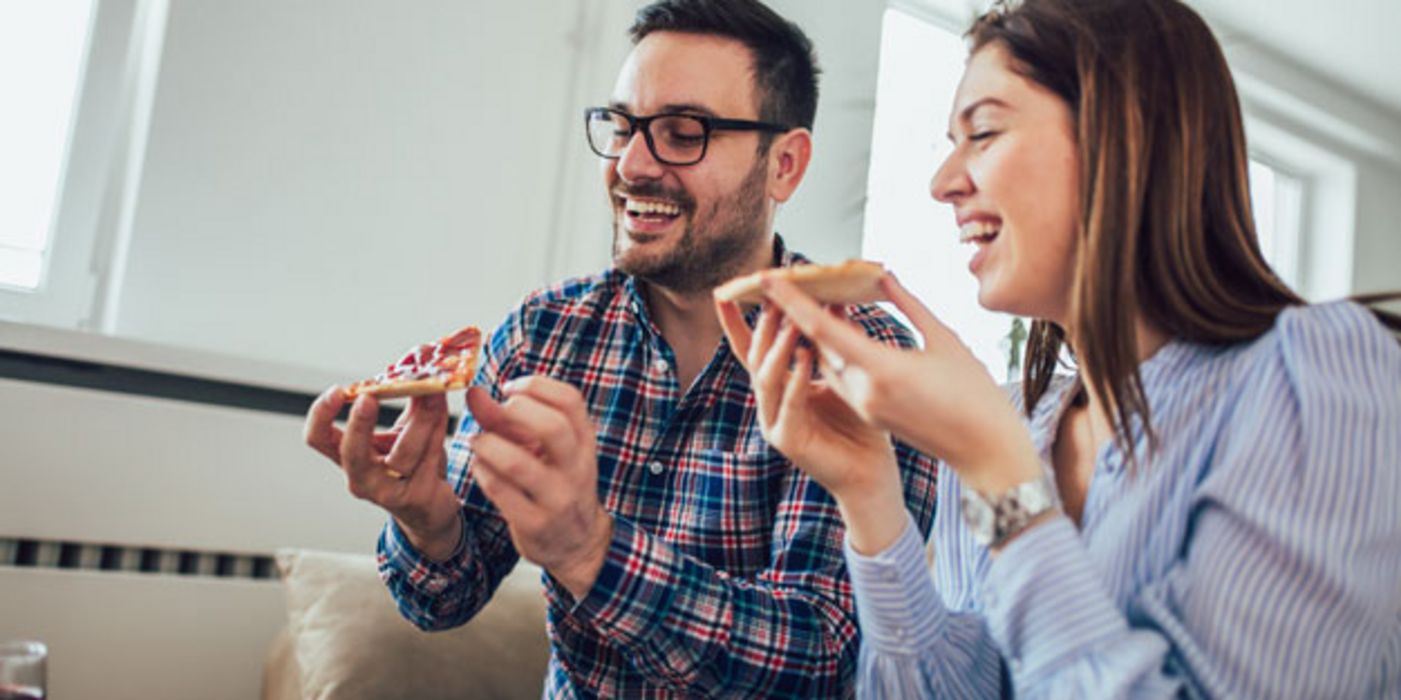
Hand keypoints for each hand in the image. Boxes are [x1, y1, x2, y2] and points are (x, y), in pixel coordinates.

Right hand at [304, 387, 463, 559]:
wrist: (432, 507)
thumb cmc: (412, 464)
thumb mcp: (402, 430)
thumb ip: (405, 399)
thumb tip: (415, 363)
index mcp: (349, 457)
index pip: (318, 438)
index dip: (320, 415)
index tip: (336, 392)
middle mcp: (362, 478)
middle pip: (352, 453)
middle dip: (360, 424)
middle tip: (368, 398)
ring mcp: (388, 491)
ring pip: (403, 452)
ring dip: (420, 417)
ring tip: (432, 392)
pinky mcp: (417, 496)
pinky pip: (429, 457)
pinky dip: (437, 428)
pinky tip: (442, 409)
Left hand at [464, 378, 612, 598]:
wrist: (577, 543)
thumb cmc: (556, 484)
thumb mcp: (544, 449)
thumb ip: (507, 420)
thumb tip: (474, 393)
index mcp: (584, 441)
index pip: (570, 400)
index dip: (537, 386)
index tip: (510, 388)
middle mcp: (576, 468)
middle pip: (553, 427)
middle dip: (516, 411)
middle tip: (498, 413)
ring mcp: (557, 498)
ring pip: (517, 463)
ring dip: (488, 445)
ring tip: (478, 441)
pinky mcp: (535, 524)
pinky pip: (499, 491)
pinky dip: (482, 472)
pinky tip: (479, 467)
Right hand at [715, 298, 900, 502]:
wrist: (869, 472)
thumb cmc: (858, 425)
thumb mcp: (842, 375)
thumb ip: (832, 345)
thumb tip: (835, 303)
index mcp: (778, 386)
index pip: (750, 349)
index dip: (736, 323)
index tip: (725, 294)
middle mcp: (770, 403)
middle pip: (756, 358)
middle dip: (763, 327)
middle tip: (773, 297)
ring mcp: (774, 422)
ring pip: (766, 379)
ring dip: (778, 348)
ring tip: (790, 322)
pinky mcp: (787, 441)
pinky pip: (788, 405)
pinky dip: (796, 380)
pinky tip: (805, 358)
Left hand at [757, 274, 1039, 495]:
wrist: (986, 452)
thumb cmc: (976, 395)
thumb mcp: (945, 340)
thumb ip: (909, 306)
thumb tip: (883, 277)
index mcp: (882, 370)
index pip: (822, 330)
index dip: (792, 301)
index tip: (766, 278)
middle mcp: (865, 391)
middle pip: (818, 344)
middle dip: (800, 312)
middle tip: (789, 276)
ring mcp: (866, 406)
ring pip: (830, 361)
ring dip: (818, 333)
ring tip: (816, 295)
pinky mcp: (872, 415)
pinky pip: (844, 377)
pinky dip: (836, 352)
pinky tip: (841, 329)